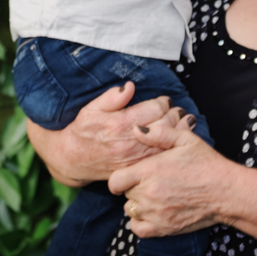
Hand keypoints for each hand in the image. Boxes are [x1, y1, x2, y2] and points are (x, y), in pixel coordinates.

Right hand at [26, 82, 172, 186]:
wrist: (73, 159)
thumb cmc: (83, 130)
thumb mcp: (92, 108)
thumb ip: (112, 97)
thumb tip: (130, 87)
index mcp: (121, 123)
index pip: (155, 108)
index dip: (163, 102)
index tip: (164, 101)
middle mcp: (130, 141)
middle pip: (166, 124)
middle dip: (174, 114)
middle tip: (176, 110)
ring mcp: (136, 157)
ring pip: (167, 142)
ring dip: (179, 130)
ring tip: (183, 121)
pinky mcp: (137, 168)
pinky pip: (161, 157)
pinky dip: (172, 147)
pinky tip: (177, 140)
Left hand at [109, 114, 227, 237]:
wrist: (226, 192)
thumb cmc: (207, 164)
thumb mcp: (185, 140)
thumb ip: (158, 133)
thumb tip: (136, 129)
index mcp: (150, 171)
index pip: (115, 180)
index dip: (118, 178)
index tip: (127, 176)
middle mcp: (148, 194)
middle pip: (125, 194)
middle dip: (133, 187)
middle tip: (149, 182)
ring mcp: (155, 213)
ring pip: (130, 210)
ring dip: (137, 204)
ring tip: (152, 196)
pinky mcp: (164, 229)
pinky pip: (137, 229)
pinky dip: (139, 222)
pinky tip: (150, 213)